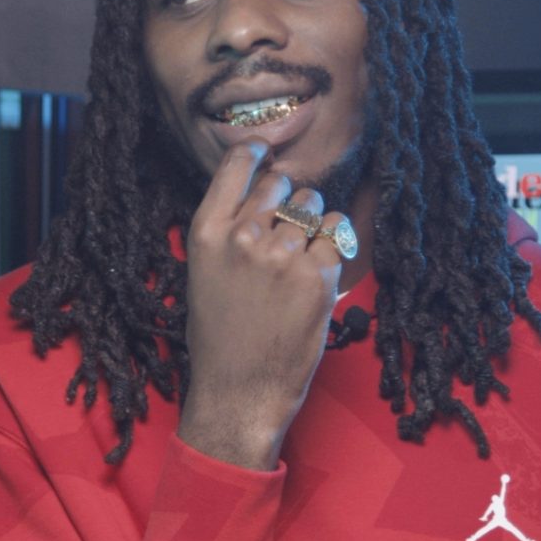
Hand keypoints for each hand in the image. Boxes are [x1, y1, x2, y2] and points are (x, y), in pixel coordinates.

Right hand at [178, 139, 344, 469]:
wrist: (238, 391)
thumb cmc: (218, 335)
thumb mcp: (203, 273)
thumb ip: (226, 231)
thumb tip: (259, 198)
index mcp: (207, 233)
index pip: (234, 168)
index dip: (254, 153)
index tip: (266, 149)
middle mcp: (242, 235)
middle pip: (279, 184)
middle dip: (288, 199)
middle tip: (287, 228)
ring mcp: (281, 254)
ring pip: (312, 206)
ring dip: (312, 223)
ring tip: (302, 255)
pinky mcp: (317, 276)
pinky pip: (337, 234)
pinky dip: (335, 245)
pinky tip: (321, 269)